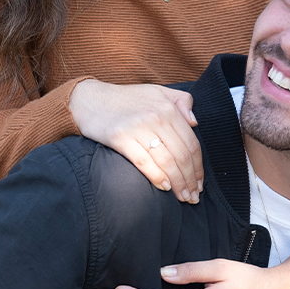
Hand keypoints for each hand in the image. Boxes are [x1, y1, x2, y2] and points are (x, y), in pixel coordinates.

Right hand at [69, 79, 202, 201]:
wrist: (89, 99)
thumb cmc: (126, 98)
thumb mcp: (158, 90)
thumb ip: (181, 101)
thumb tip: (194, 122)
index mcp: (168, 108)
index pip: (191, 143)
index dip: (198, 167)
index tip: (200, 183)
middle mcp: (156, 117)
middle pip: (181, 155)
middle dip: (190, 180)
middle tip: (194, 197)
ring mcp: (137, 127)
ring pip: (166, 161)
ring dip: (178, 184)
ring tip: (182, 197)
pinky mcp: (120, 138)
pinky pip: (144, 162)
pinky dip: (157, 177)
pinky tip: (164, 187)